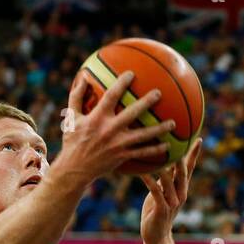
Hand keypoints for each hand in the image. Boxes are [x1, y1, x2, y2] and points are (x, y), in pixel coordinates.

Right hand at [59, 71, 174, 183]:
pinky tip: (167, 145)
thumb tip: (83, 78)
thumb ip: (77, 97)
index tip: (131, 74)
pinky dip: (155, 150)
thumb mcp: (71, 118)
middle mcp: (109, 130)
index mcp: (97, 118)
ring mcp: (118, 144)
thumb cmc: (72, 141)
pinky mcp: (122, 156)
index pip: (111, 96)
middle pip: (132, 113)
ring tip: (173, 123)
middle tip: (159, 93)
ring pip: (143, 135)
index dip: (121, 84)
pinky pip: (142, 153)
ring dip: (159, 129)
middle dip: (146, 102)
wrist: (74, 169)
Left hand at [140, 138, 201, 243]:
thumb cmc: (155, 213)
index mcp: (181, 189)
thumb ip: (163, 180)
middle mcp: (180, 194)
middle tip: (180, 140)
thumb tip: (159, 163)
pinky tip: (142, 171)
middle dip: (183, 155)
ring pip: (170, 180)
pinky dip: (149, 180)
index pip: (190, 168)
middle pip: (183, 171)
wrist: (156, 237)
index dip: (194, 154)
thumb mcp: (161, 193)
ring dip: (164, 165)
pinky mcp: (162, 209)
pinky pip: (156, 191)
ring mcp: (172, 202)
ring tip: (159, 151)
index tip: (199, 138)